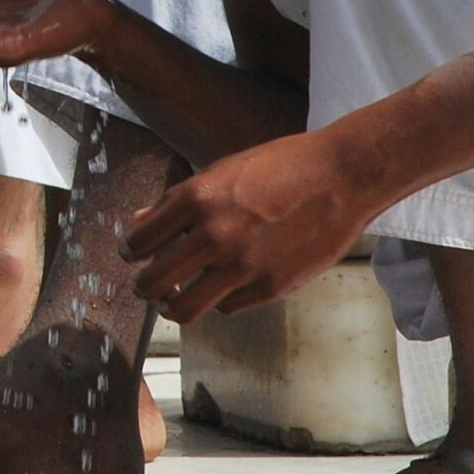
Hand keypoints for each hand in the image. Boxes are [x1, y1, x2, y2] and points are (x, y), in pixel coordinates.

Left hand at [121, 128, 371, 323]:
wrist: (342, 177)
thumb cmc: (283, 166)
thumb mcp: (223, 171)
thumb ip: (179, 201)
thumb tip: (139, 221)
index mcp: (197, 198)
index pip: (139, 241)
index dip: (130, 251)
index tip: (132, 256)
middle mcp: (213, 235)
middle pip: (153, 283)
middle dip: (144, 287)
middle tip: (146, 287)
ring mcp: (242, 266)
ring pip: (184, 307)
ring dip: (173, 306)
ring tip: (174, 301)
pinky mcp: (269, 287)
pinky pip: (227, 307)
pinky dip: (222, 299)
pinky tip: (226, 287)